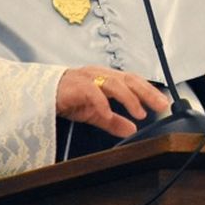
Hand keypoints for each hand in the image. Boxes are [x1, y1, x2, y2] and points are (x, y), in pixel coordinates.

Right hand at [55, 66, 170, 137]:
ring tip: (139, 112)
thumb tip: (132, 130)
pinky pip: (91, 92)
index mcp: (107, 78)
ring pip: (113, 83)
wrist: (40, 94)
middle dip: (146, 92)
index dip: (150, 91)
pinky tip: (109, 113)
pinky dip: (101, 102)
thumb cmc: (68, 98)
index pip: (134, 81)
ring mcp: (88, 78)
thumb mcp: (95, 113)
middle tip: (160, 105)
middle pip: (129, 79)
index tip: (164, 103)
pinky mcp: (74, 86)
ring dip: (129, 98)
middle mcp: (100, 75)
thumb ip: (113, 121)